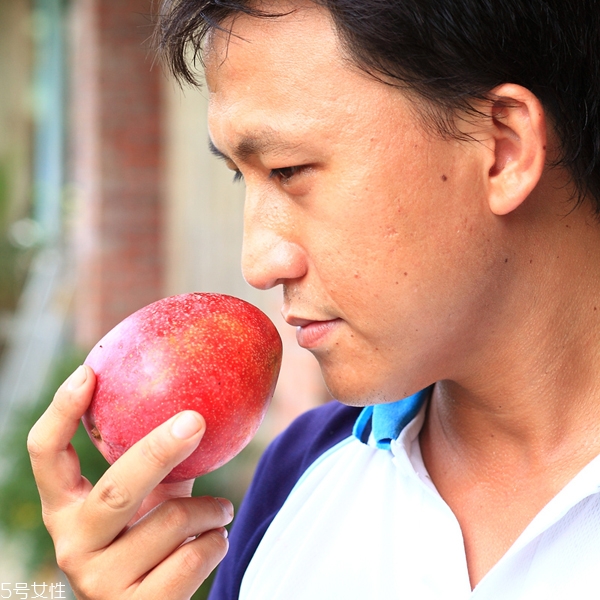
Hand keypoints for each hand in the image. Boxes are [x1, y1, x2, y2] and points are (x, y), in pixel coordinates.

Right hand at [28, 365, 233, 598]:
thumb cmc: (153, 537)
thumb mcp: (148, 497)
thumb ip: (158, 460)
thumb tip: (194, 394)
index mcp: (67, 508)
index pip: (44, 455)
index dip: (61, 412)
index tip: (89, 372)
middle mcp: (73, 544)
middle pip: (117, 489)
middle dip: (160, 451)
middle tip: (196, 420)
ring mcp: (100, 582)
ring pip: (173, 521)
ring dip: (212, 508)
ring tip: (219, 510)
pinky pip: (194, 557)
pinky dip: (216, 540)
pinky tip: (213, 540)